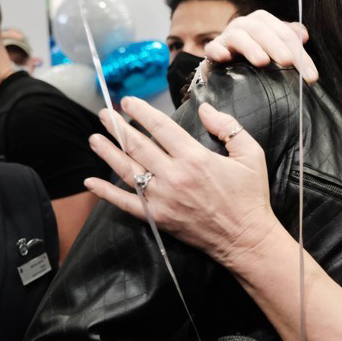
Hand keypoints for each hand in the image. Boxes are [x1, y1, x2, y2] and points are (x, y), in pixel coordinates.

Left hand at [84, 96, 282, 267]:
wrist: (246, 238)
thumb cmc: (250, 196)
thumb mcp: (251, 154)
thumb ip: (227, 127)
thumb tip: (204, 108)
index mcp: (195, 158)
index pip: (161, 127)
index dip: (142, 112)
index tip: (128, 101)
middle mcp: (174, 176)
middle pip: (138, 145)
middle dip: (118, 127)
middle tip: (104, 114)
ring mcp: (163, 198)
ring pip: (128, 170)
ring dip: (108, 152)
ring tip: (94, 137)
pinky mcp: (158, 218)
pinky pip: (126, 203)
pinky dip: (106, 192)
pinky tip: (90, 182)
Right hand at [204, 10, 317, 82]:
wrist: (225, 66)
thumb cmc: (254, 57)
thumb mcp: (275, 49)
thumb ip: (289, 41)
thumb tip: (304, 35)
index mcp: (264, 22)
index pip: (286, 35)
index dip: (300, 54)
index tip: (311, 76)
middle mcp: (245, 25)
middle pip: (263, 31)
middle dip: (277, 46)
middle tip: (288, 62)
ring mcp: (227, 36)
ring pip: (239, 36)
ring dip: (251, 47)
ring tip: (262, 61)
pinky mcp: (213, 50)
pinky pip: (213, 48)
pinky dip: (218, 51)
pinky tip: (224, 57)